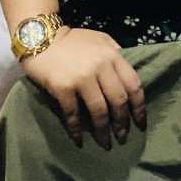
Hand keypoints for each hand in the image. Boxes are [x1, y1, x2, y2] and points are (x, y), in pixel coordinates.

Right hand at [22, 26, 146, 148]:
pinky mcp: (63, 88)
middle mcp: (100, 66)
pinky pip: (73, 114)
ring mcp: (82, 77)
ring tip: (105, 144)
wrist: (40, 37)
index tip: (140, 125)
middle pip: (118, 101)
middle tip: (122, 138)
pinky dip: (76, 130)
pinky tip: (78, 141)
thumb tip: (128, 78)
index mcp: (112, 55)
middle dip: (122, 123)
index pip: (133, 85)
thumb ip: (116, 54)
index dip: (139, 108)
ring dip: (103, 132)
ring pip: (99, 111)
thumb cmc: (72, 41)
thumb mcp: (100, 40)